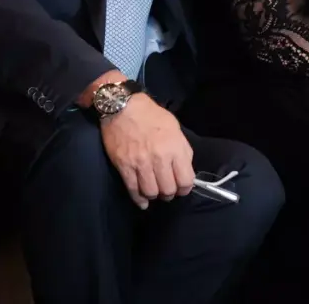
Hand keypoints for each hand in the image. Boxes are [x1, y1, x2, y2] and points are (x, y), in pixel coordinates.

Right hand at [100, 94, 194, 209]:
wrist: (123, 108)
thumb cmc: (151, 116)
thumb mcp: (175, 128)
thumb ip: (182, 149)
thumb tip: (185, 168)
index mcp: (175, 148)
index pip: (186, 180)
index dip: (185, 188)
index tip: (182, 188)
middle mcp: (159, 158)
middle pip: (168, 189)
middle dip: (170, 193)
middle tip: (168, 190)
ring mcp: (141, 164)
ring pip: (151, 192)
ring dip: (155, 195)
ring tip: (155, 192)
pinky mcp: (124, 167)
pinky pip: (133, 190)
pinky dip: (139, 199)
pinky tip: (143, 202)